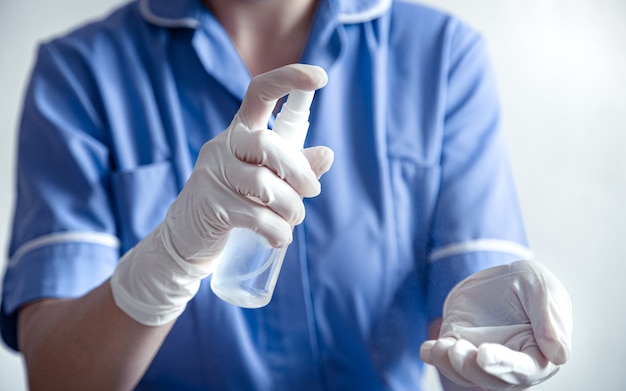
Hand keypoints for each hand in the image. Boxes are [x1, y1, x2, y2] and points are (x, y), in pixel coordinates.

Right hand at [111, 64, 333, 324]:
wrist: (187, 240)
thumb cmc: (234, 205)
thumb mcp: (266, 182)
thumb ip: (295, 168)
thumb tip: (327, 154)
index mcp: (239, 133)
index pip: (259, 93)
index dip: (289, 79)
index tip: (320, 77)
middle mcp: (223, 146)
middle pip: (268, 144)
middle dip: (299, 172)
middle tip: (312, 192)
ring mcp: (212, 174)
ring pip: (264, 184)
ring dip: (291, 208)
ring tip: (292, 221)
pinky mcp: (210, 205)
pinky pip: (255, 215)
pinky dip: (277, 230)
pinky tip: (279, 238)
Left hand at [420, 260, 571, 389]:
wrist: (499, 276)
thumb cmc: (527, 284)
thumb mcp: (541, 289)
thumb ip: (550, 320)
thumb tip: (559, 356)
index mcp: (539, 354)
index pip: (524, 369)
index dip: (504, 365)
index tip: (485, 354)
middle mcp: (510, 364)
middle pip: (491, 378)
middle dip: (471, 367)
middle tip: (457, 350)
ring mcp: (483, 358)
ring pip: (466, 374)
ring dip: (450, 365)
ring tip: (440, 347)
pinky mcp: (462, 346)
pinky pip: (447, 360)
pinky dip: (435, 357)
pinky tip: (427, 349)